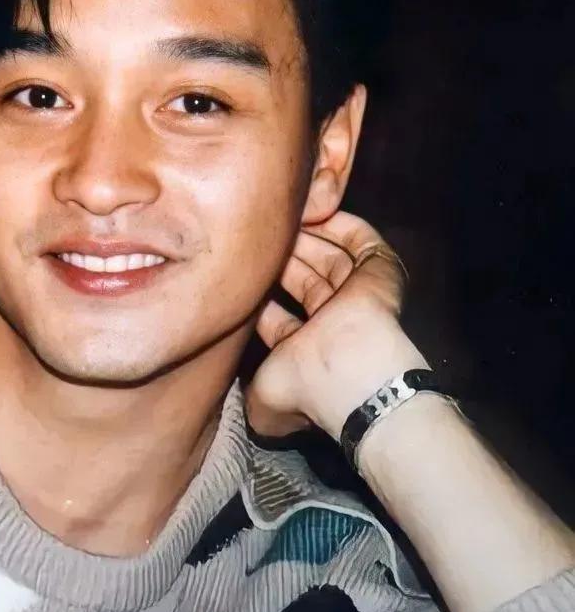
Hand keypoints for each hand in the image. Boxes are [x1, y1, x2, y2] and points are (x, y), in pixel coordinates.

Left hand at [246, 211, 428, 439]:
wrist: (351, 376)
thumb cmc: (307, 389)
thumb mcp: (263, 403)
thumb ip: (245, 392)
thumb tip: (231, 390)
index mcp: (305, 350)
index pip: (275, 313)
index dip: (255, 291)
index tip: (234, 269)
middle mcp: (331, 321)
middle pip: (301, 277)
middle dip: (278, 258)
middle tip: (251, 235)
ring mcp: (358, 295)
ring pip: (328, 255)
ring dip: (303, 236)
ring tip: (277, 217)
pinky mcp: (379, 271)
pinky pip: (359, 238)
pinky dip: (337, 222)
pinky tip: (311, 207)